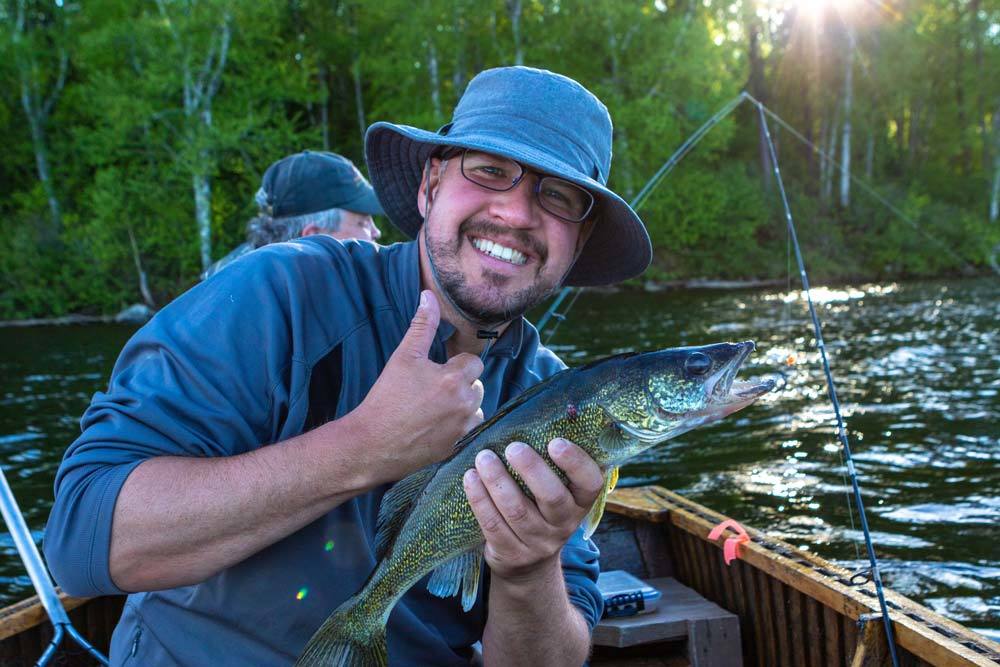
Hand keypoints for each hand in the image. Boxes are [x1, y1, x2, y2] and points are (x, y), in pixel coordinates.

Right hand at [349, 290, 484, 480]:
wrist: (373, 443)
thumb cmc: (386, 398)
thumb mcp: (403, 357)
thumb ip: (422, 325)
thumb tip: (428, 295)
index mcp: (454, 378)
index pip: (473, 362)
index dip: (454, 365)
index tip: (435, 372)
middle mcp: (465, 403)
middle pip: (476, 384)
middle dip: (459, 385)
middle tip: (431, 391)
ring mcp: (464, 428)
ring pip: (476, 408)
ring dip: (462, 406)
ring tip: (434, 409)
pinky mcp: (460, 447)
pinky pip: (472, 430)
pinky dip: (460, 427)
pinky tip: (437, 426)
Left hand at [462, 438, 604, 581]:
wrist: (528, 564)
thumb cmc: (540, 507)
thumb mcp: (558, 490)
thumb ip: (551, 463)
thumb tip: (532, 416)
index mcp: (580, 502)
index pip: (591, 483)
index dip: (575, 463)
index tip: (555, 442)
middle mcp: (564, 524)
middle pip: (552, 498)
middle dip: (532, 470)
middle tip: (513, 447)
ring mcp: (538, 542)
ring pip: (517, 511)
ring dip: (498, 481)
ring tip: (483, 458)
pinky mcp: (511, 553)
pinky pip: (493, 525)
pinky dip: (479, 499)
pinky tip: (470, 478)